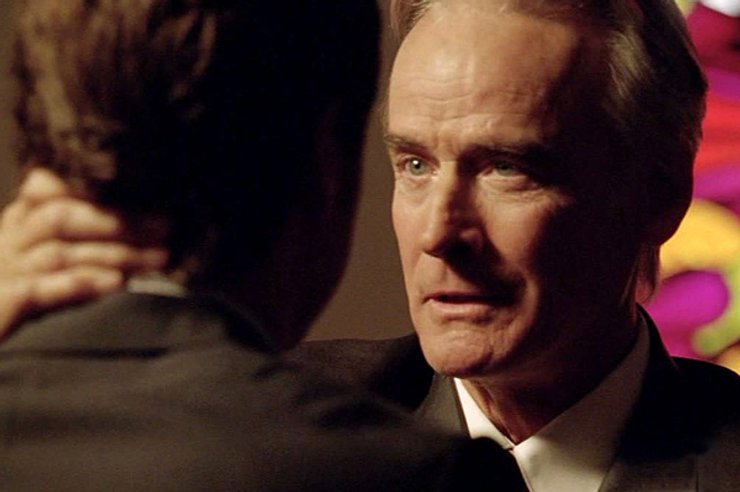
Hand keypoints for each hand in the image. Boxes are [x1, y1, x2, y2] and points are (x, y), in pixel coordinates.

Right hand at [0, 168, 167, 338]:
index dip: (93, 193)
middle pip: (60, 218)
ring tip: (157, 258)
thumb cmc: (16, 306)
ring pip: (59, 253)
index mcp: (15, 229)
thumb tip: (140, 235)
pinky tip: (115, 283)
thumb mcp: (47, 271)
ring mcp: (0, 274)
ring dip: (114, 253)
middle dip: (117, 221)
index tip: (143, 193)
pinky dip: (78, 284)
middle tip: (164, 226)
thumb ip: (81, 249)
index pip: (49, 194)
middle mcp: (4, 246)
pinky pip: (38, 290)